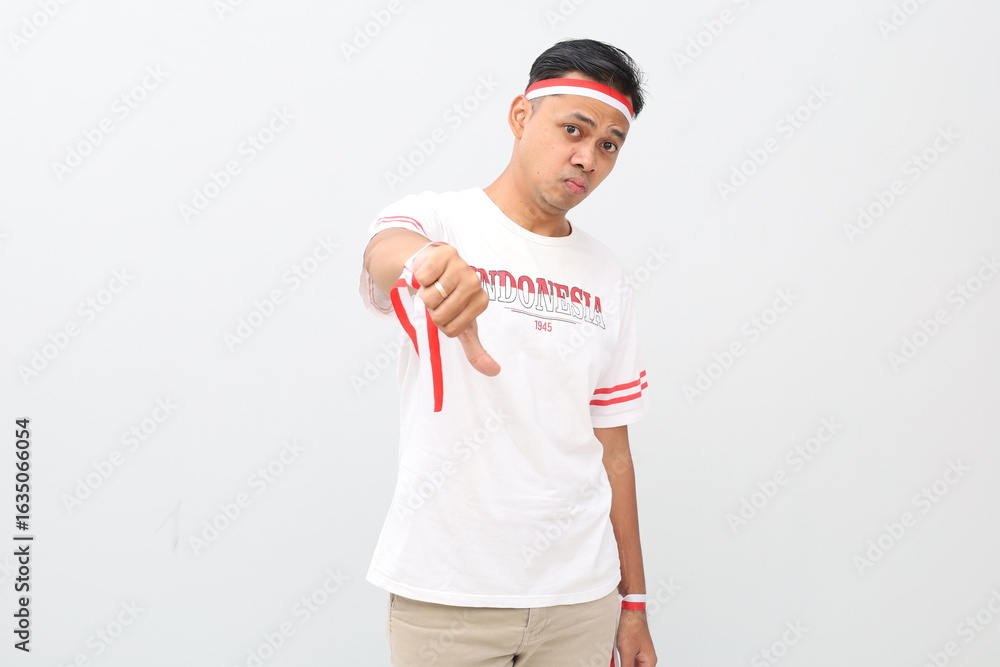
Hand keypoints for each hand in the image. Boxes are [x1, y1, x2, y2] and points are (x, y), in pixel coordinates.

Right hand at [410, 244, 499, 375]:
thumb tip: (494, 371)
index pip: (451, 330)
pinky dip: (420, 277)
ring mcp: (461, 267)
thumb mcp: (462, 324)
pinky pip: (423, 277)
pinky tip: (428, 273)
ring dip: (424, 294)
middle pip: (439, 315)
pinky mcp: (445, 254)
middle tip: (437, 298)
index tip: (445, 311)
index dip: (441, 323)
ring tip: (432, 285)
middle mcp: (475, 283)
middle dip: (431, 310)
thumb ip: (475, 349)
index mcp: (481, 302)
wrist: (431, 267)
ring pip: (430, 298)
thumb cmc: (447, 297)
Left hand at [616, 610, 656, 665]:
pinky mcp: (632, 648)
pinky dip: (619, 659)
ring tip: (616, 657)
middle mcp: (646, 658)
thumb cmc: (632, 627)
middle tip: (618, 661)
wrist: (629, 611)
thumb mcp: (627, 653)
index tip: (623, 665)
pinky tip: (614, 656)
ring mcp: (639, 652)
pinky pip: (626, 658)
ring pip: (629, 664)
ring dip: (621, 663)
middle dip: (624, 665)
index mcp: (649, 661)